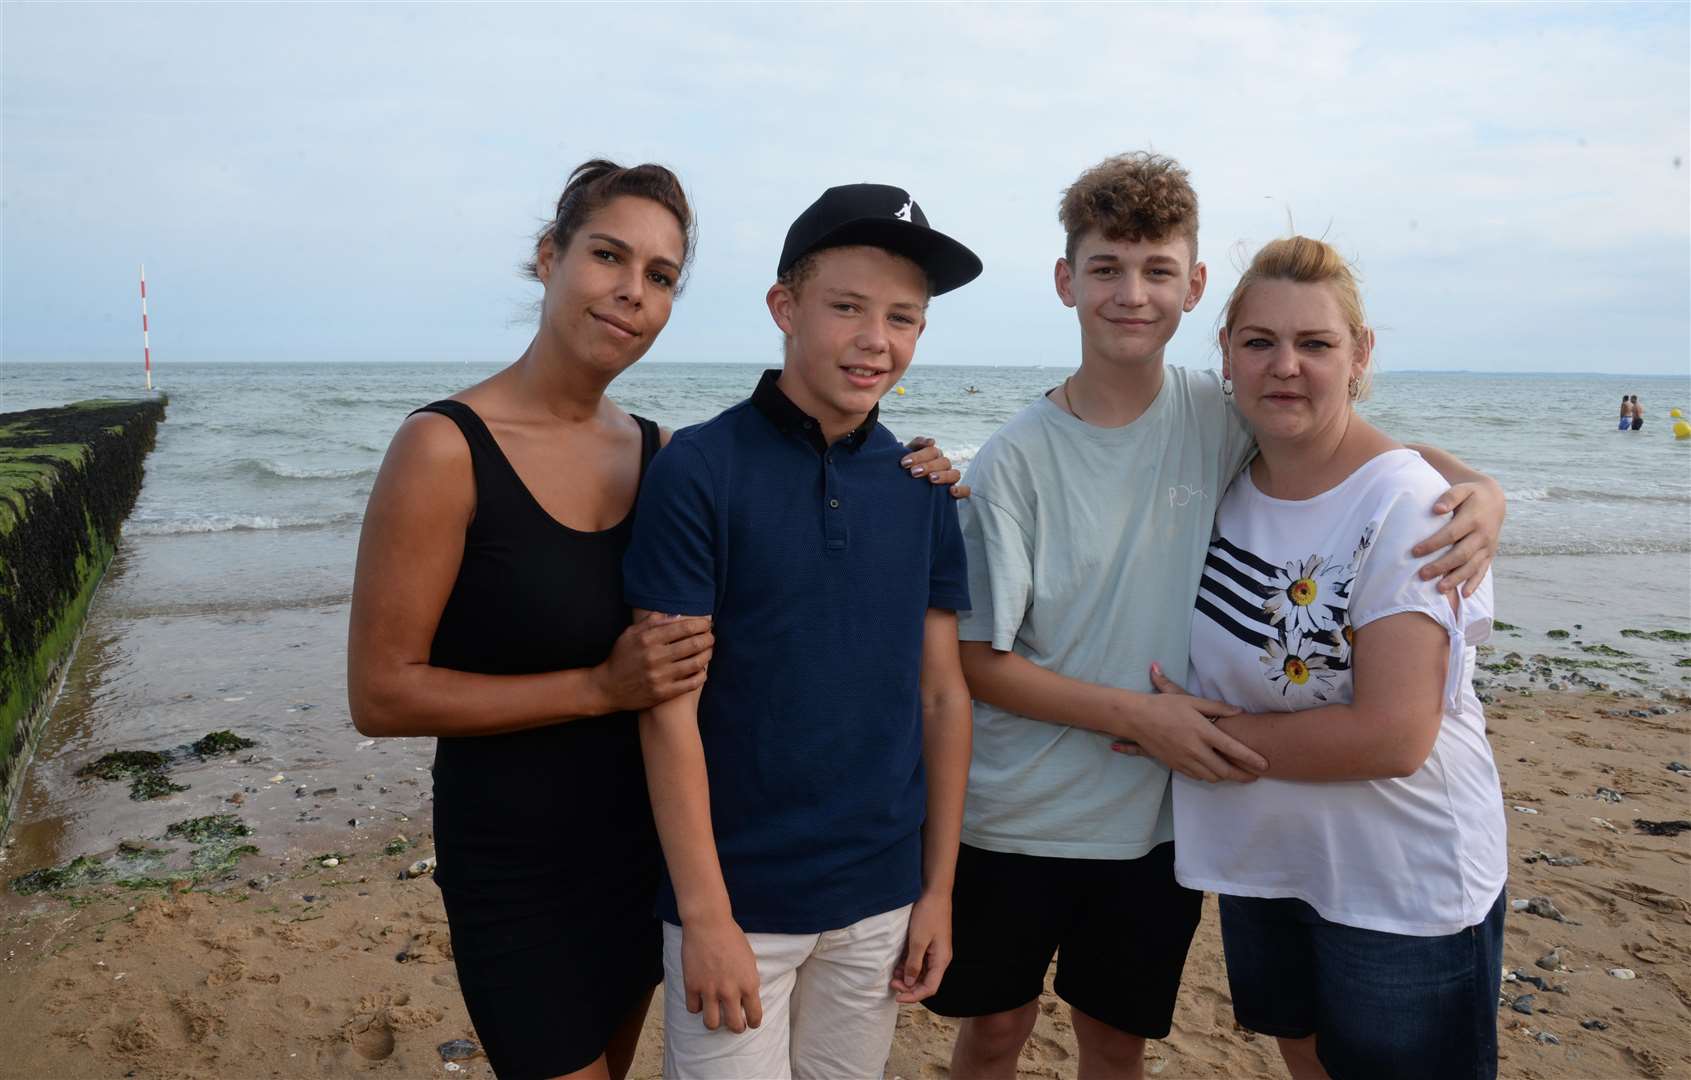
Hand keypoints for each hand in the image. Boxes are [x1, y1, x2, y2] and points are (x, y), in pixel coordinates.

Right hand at [593, 612, 712, 711]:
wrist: (608, 688)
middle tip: (711, 636)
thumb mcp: (630, 634)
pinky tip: (703, 670)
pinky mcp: (663, 693)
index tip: (707, 623)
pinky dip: (701, 675)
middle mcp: (654, 656)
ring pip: (695, 663)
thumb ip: (651, 622)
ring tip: (710, 651)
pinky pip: (691, 683)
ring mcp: (660, 676)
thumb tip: (674, 614)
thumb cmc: (621, 658)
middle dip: (708, 638)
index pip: (683, 627)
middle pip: (693, 644)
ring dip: (708, 655)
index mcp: (647, 639)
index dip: (700, 624)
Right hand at [681, 916, 761, 1033]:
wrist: (708, 923)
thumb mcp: (749, 960)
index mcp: (749, 984)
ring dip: (714, 1022)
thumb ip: (748, 981)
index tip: (750, 1022)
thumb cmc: (731, 937)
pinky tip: (699, 998)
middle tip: (733, 1023)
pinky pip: (693, 1009)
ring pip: (711, 1024)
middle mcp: (730, 991)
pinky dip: (696, 1006)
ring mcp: (710, 990)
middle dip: (735, 1028)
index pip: (755, 1016)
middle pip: (734, 1026)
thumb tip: (746, 998)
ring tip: (714, 1016)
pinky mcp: (692, 985)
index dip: (753, 1022)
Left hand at [892, 892, 951, 1003]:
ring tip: (893, 974)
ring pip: (921, 973)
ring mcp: (935, 952)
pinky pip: (919, 962)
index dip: (914, 996)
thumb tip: (910, 983)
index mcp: (941, 960)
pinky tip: (898, 964)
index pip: (930, 988)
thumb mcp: (918, 940)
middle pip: (925, 982)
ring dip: (907, 976)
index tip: (898, 997)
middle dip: (909, 986)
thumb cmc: (929, 915)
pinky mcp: (929, 945)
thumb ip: (914, 964)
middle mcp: (940, 959)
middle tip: (892, 983)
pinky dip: (908, 965)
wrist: (935, 894)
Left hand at [902, 436, 969, 499]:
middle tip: (914, 472)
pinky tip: (951, 491)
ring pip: (955, 474)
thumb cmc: (906, 473)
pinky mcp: (955, 493)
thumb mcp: (907, 459)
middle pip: (943, 461)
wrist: (903, 492)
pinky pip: (965, 490)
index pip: (931, 450)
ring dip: (944, 475)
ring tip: (931, 479)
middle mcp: (943, 466)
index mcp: (933, 456)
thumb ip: (915, 445)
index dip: (919, 455)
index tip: (904, 463)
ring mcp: (950, 479)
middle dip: (928, 466)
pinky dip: (961, 490)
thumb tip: (931, 441)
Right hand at [1108, 663, 1265, 782]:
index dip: (1251, 759)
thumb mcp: (1192, 701)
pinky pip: (1198, 776)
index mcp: (1203, 732)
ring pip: (1212, 777)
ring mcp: (1185, 760)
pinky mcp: (1175, 766)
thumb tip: (1239, 711)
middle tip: (1254, 775)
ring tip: (1235, 772)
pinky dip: (1209, 775)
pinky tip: (1213, 769)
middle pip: (1225, 771)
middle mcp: (1195, 750)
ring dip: (1225, 776)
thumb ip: (1217, 708)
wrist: (1137, 718)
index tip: (1265, 765)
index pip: (1233, 750)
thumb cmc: (1165, 706)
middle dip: (1242, 776)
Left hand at [1411, 479, 1503, 596]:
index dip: (1433, 544)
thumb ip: (1449, 497)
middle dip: (1441, 566)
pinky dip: (1474, 583)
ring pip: (1472, 566)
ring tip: (1439, 589)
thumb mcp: (1462, 489)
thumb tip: (1436, 509)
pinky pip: (1483, 571)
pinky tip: (1463, 595)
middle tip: (1422, 575)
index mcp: (1474, 519)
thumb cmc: (1470, 494)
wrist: (1494, 499)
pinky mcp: (1490, 554)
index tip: (1414, 552)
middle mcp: (1483, 535)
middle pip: (1461, 554)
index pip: (1451, 535)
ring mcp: (1488, 547)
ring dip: (1456, 579)